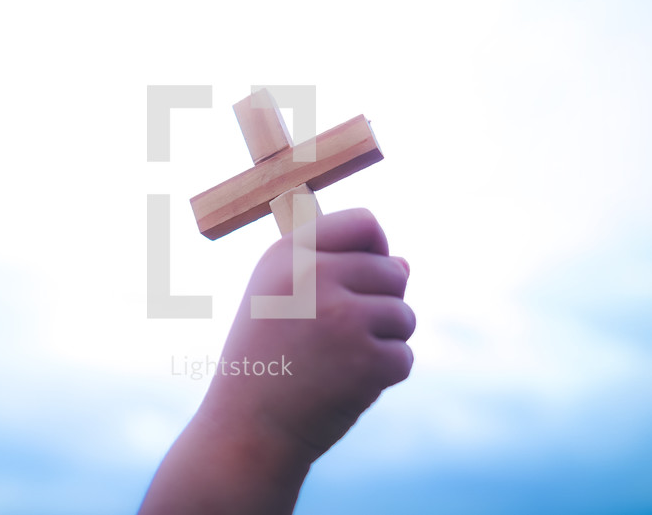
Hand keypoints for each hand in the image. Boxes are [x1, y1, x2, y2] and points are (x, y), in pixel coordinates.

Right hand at [199, 208, 414, 460]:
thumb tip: (405, 262)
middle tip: (342, 335)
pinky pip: (403, 356)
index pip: (364, 223)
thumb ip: (337, 270)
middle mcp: (314, 276)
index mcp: (289, 253)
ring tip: (340, 360)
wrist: (247, 428)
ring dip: (384, 341)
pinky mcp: (367, 359)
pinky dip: (383, 376)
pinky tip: (346, 385)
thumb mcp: (279, 298)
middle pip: (394, 270)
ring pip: (404, 315)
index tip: (362, 277)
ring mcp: (343, 317)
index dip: (375, 249)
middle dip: (382, 303)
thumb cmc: (265, 358)